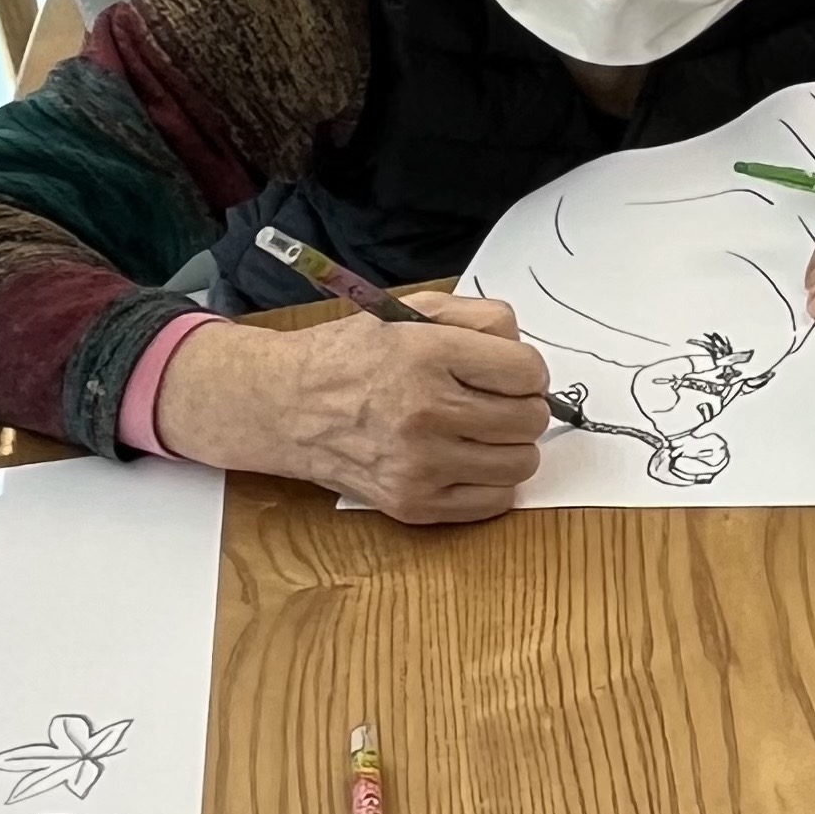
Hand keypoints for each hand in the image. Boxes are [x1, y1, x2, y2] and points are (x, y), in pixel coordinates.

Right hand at [150, 292, 550, 524]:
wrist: (284, 406)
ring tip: (480, 430)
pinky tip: (466, 459)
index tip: (507, 372)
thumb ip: (481, 318)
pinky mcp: (412, 503)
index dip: (525, 370)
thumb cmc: (352, 357)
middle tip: (493, 400)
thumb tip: (525, 350)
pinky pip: (495, 501)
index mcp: (427, 356)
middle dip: (521, 405)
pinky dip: (492, 481)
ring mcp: (418, 465)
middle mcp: (424, 413)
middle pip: (530, 419)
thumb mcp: (413, 310)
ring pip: (521, 463)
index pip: (528, 371)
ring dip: (511, 445)